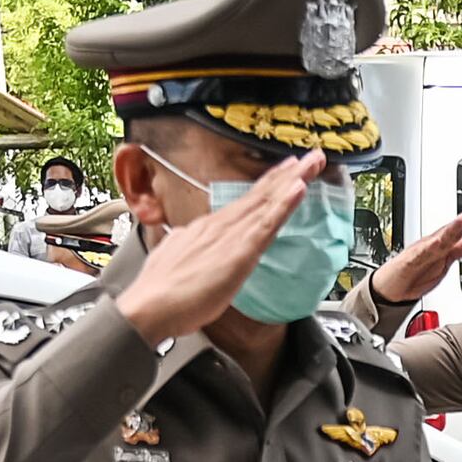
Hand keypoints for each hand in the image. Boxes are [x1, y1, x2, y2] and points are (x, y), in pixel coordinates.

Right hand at [112, 153, 318, 338]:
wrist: (149, 305)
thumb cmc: (161, 291)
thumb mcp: (178, 261)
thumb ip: (190, 251)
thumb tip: (191, 246)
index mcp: (208, 229)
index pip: (245, 203)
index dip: (268, 186)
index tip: (285, 172)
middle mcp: (221, 225)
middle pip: (260, 195)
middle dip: (287, 175)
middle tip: (311, 156)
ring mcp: (231, 236)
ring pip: (267, 203)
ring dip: (292, 181)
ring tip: (311, 162)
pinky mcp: (240, 252)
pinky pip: (268, 224)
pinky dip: (284, 205)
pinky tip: (298, 188)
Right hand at [369, 208, 461, 308]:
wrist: (388, 291)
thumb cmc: (411, 278)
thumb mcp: (439, 267)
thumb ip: (453, 253)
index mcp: (436, 248)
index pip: (452, 234)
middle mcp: (427, 248)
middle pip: (446, 234)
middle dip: (458, 224)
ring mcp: (417, 255)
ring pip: (436, 241)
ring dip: (448, 231)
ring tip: (460, 222)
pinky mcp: (406, 264)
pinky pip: (419, 256)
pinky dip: (428, 248)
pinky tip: (437, 242)